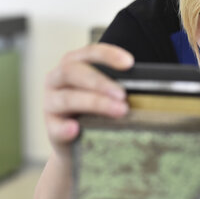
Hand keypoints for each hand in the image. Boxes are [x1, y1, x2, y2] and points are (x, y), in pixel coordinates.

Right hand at [43, 43, 133, 159]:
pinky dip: (66, 128)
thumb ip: (117, 84)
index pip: (89, 53)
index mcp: (72, 64)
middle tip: (123, 95)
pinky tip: (76, 129)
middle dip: (101, 82)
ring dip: (95, 103)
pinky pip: (56, 127)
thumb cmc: (94, 111)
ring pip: (67, 98)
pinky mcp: (50, 128)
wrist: (77, 145)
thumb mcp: (104, 93)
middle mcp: (57, 79)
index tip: (129, 63)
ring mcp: (50, 103)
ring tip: (119, 111)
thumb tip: (149, 83)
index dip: (108, 55)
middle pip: (73, 72)